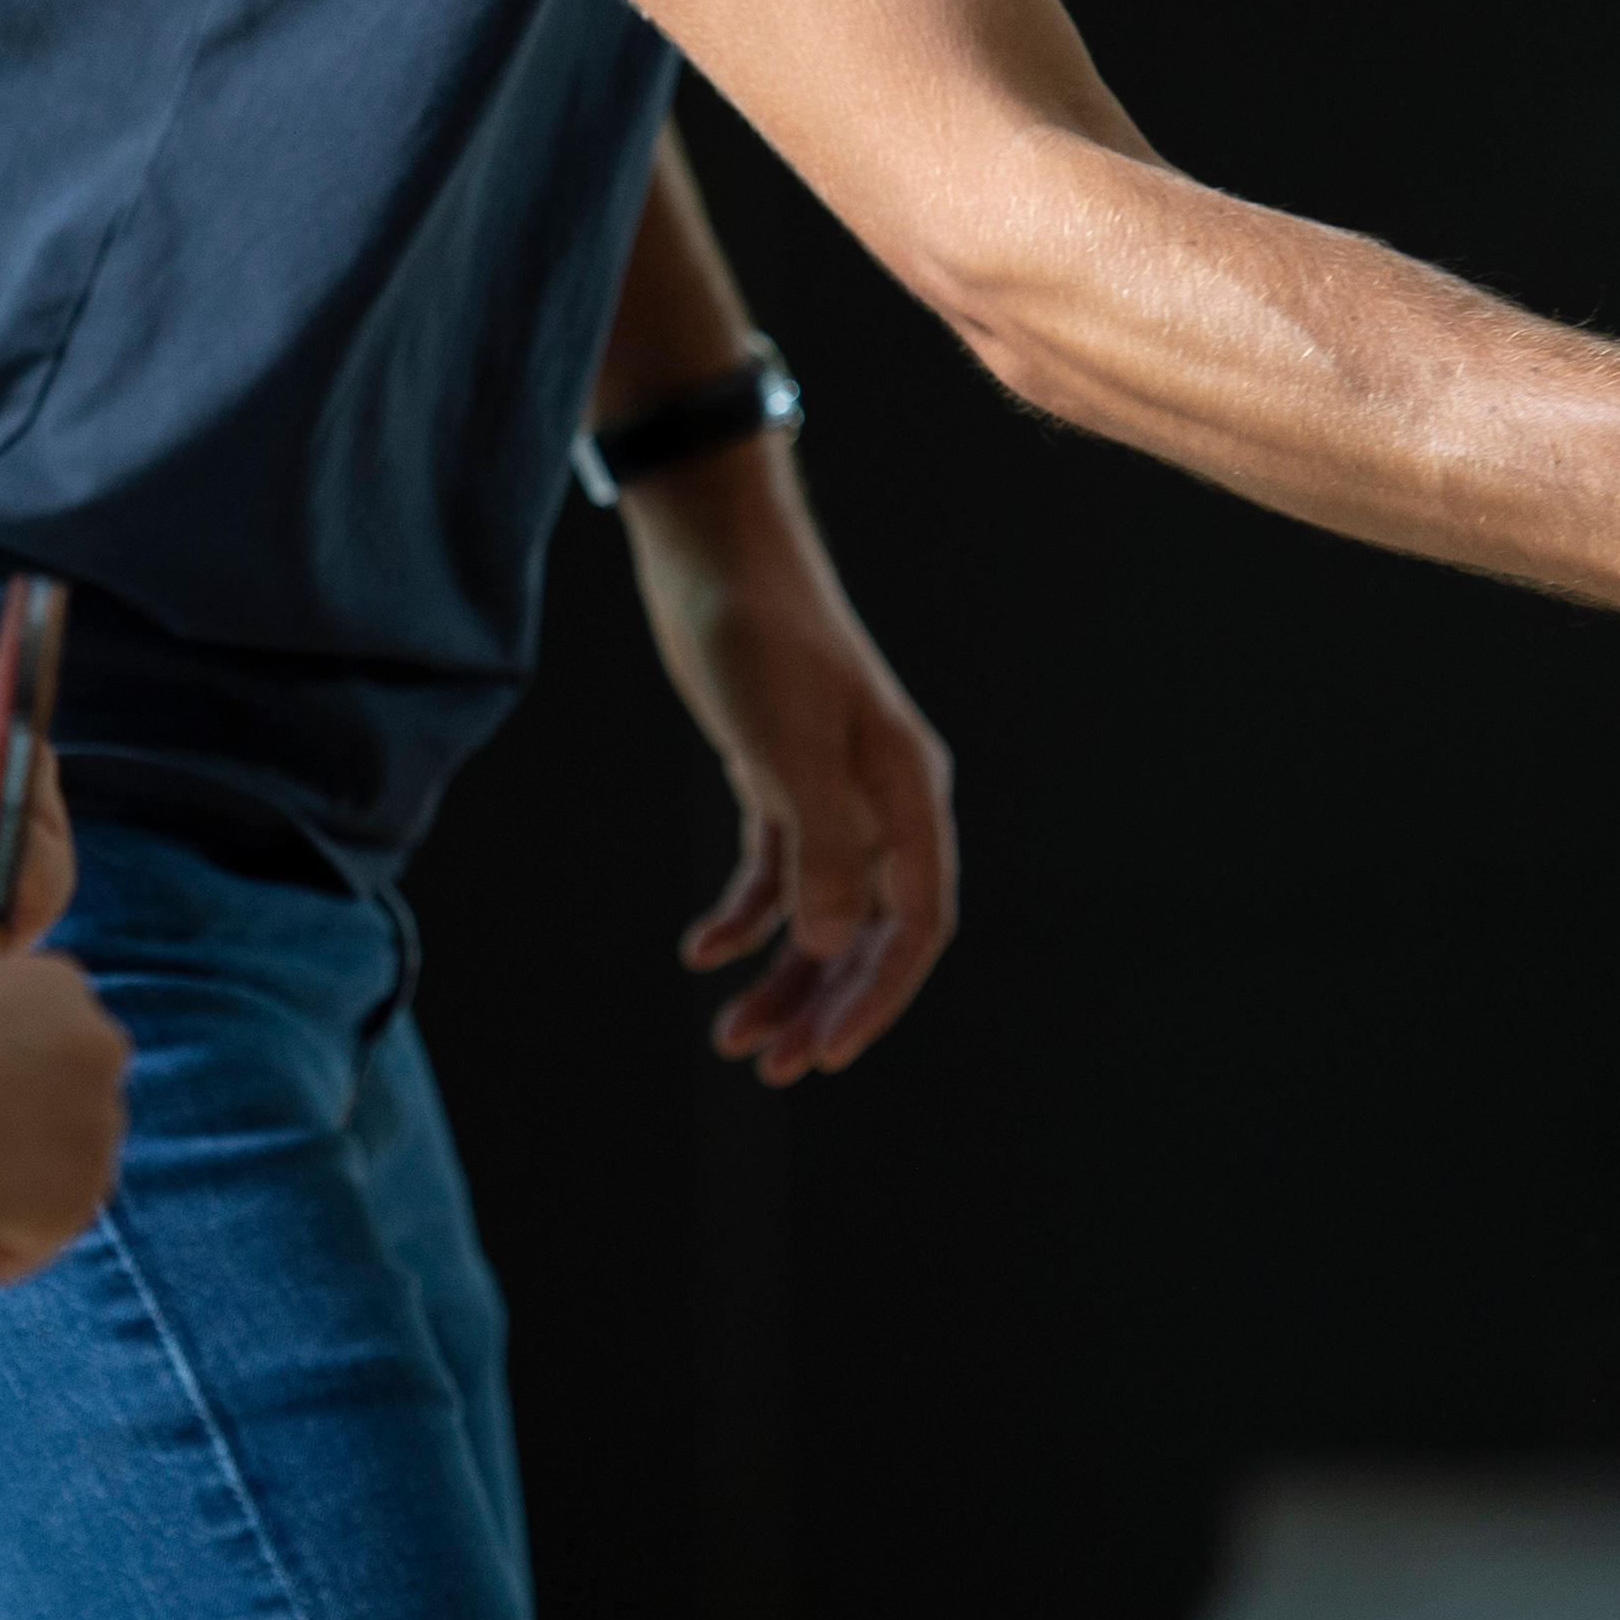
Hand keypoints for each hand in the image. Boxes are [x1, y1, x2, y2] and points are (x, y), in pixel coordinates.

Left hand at [626, 446, 955, 1084]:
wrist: (712, 552)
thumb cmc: (759, 637)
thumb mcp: (786, 744)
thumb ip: (821, 846)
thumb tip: (841, 944)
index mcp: (907, 793)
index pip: (917, 922)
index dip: (878, 996)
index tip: (824, 1054)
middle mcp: (880, 801)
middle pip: (871, 931)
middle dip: (826, 1004)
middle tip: (770, 1067)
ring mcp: (829, 791)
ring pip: (821, 913)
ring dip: (782, 975)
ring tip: (730, 1038)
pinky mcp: (777, 778)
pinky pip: (775, 874)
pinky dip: (745, 916)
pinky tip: (702, 951)